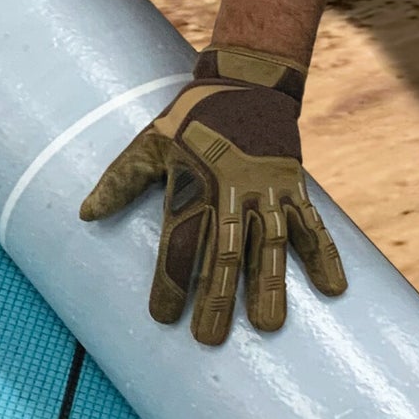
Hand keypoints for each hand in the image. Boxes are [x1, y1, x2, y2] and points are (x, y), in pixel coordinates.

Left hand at [78, 46, 346, 343]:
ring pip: (270, 245)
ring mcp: (269, 191)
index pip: (180, 242)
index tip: (162, 317)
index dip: (170, 281)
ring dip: (271, 286)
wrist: (248, 80)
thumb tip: (85, 214)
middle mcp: (233, 191)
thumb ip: (120, 181)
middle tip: (209, 338)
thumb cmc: (192, 118)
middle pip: (225, 252)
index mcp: (194, 183)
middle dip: (217, 297)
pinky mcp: (296, 188)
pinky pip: (314, 227)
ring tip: (269, 326)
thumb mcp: (150, 142)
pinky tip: (333, 291)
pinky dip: (324, 257)